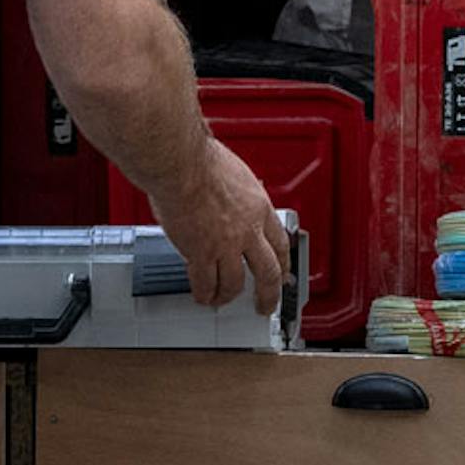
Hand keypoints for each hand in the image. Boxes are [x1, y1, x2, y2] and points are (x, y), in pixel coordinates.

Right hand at [161, 138, 291, 313]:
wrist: (181, 164)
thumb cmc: (200, 160)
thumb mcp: (235, 172)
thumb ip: (238, 191)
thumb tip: (232, 190)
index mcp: (259, 207)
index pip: (280, 242)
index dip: (283, 262)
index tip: (282, 271)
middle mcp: (248, 230)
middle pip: (268, 272)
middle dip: (269, 294)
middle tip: (265, 304)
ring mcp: (225, 244)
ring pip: (235, 283)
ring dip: (228, 295)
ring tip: (222, 300)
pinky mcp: (201, 253)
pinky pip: (206, 283)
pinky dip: (204, 293)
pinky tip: (202, 296)